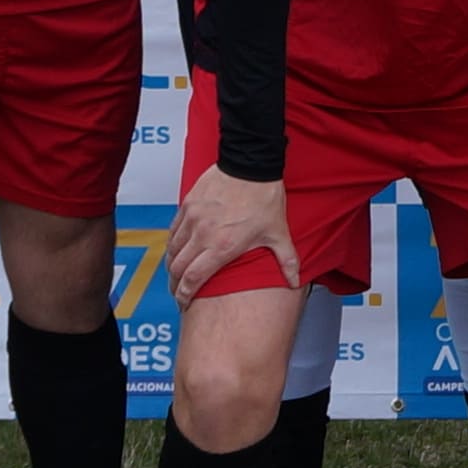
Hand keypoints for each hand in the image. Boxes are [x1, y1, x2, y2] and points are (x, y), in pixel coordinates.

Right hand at [165, 167, 294, 298]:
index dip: (184, 295)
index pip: (193, 279)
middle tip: (178, 292)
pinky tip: (177, 249)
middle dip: (175, 285)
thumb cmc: (265, 198)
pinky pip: (173, 230)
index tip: (184, 303)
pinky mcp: (188, 205)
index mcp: (222, 247)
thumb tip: (295, 281)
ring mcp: (192, 219)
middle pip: (177, 268)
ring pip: (172, 250)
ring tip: (176, 274)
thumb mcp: (278, 233)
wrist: (251, 164)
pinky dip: (172, 243)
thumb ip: (287, 260)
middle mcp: (202, 235)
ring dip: (172, 265)